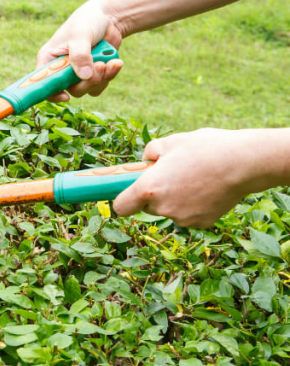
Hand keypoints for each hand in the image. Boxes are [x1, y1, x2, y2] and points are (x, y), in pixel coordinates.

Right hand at [37, 0, 124, 101]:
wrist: (108, 18)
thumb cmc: (86, 22)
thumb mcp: (80, 35)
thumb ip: (80, 55)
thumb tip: (84, 76)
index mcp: (49, 59)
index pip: (42, 82)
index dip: (51, 93)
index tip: (65, 96)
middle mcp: (61, 69)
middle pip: (70, 89)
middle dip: (87, 82)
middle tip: (99, 67)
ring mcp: (77, 73)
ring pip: (87, 89)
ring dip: (102, 78)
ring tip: (110, 62)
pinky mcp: (93, 74)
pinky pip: (100, 85)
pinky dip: (110, 75)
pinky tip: (115, 62)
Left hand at [112, 128, 274, 226]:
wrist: (244, 163)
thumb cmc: (205, 148)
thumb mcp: (170, 142)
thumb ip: (150, 153)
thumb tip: (147, 161)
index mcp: (149, 188)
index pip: (121, 206)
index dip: (123, 199)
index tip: (126, 192)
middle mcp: (163, 208)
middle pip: (146, 207)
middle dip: (152, 194)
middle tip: (169, 175)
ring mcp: (182, 218)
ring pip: (169, 210)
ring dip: (174, 199)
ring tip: (193, 178)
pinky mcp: (201, 223)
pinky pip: (188, 215)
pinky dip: (192, 205)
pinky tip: (206, 188)